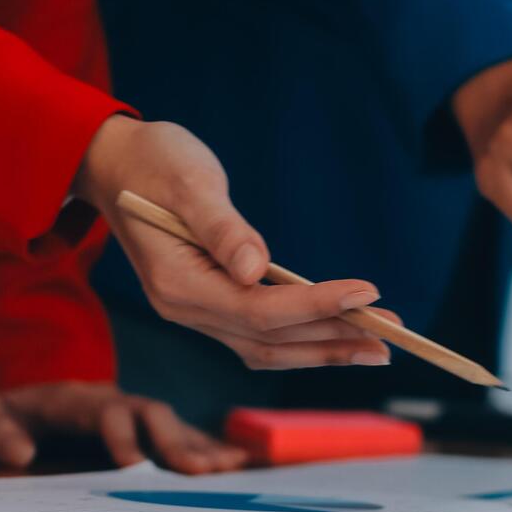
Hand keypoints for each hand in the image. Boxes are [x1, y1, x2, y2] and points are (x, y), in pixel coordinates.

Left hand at [0, 381, 250, 471]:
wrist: (25, 400)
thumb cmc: (5, 415)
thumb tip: (20, 454)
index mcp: (77, 400)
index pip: (106, 412)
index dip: (121, 434)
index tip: (131, 465)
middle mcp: (115, 402)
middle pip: (152, 415)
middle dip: (176, 442)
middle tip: (200, 472)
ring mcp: (135, 415)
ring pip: (175, 425)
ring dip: (202, 446)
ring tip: (233, 468)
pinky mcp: (147, 432)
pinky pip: (184, 437)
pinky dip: (211, 449)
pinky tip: (239, 465)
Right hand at [76, 116, 391, 371]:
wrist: (116, 165)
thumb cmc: (153, 162)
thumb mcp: (188, 182)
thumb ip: (220, 228)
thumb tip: (256, 269)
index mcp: (176, 283)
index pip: (258, 309)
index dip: (315, 305)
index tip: (366, 292)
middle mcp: (184, 309)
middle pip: (269, 339)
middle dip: (333, 338)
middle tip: (394, 335)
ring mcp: (194, 312)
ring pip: (267, 348)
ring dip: (324, 349)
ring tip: (379, 347)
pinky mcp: (209, 304)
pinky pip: (259, 336)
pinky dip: (302, 339)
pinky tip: (337, 336)